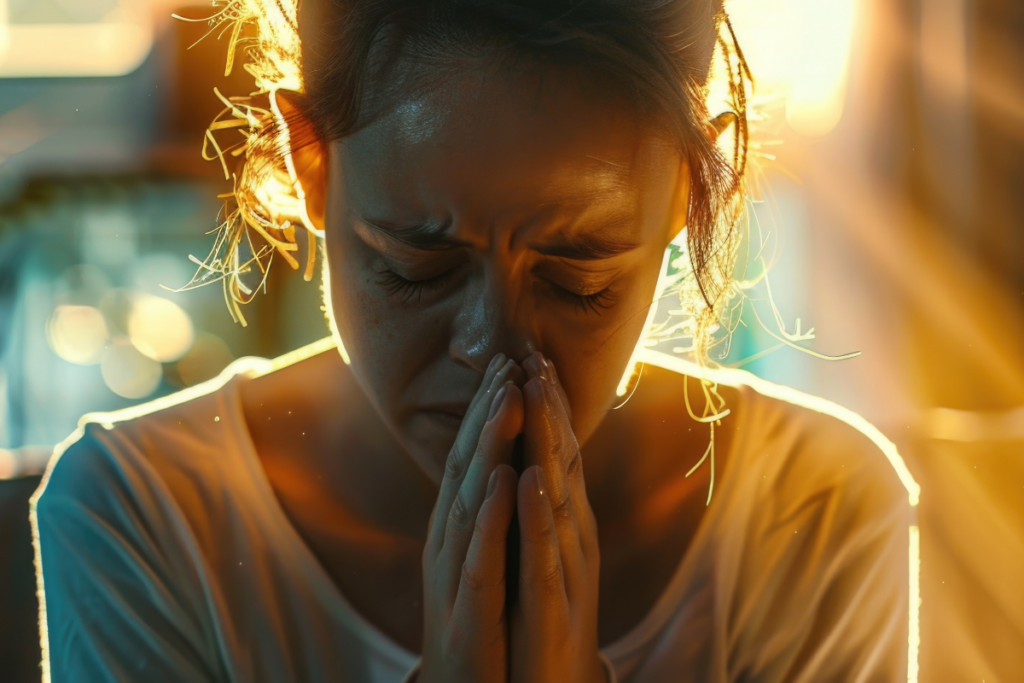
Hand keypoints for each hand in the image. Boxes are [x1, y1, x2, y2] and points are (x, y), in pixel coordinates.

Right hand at [419, 354, 523, 682]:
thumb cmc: (480, 626)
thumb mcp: (483, 559)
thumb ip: (488, 515)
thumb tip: (502, 466)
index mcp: (459, 528)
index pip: (474, 458)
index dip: (489, 410)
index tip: (510, 362)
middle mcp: (450, 541)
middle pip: (467, 465)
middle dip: (487, 410)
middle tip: (506, 358)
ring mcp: (454, 574)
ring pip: (470, 498)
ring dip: (488, 445)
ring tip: (508, 396)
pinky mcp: (466, 610)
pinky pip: (479, 556)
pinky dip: (489, 515)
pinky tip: (503, 479)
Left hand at [511, 354, 604, 682]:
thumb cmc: (541, 624)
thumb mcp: (540, 558)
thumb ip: (540, 512)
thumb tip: (531, 462)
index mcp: (562, 527)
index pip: (554, 455)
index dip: (544, 407)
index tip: (530, 356)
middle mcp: (571, 540)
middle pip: (560, 462)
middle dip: (548, 406)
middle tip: (535, 352)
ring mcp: (566, 571)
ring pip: (557, 495)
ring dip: (547, 440)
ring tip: (536, 391)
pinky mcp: (553, 607)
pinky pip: (544, 554)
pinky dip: (538, 514)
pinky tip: (531, 478)